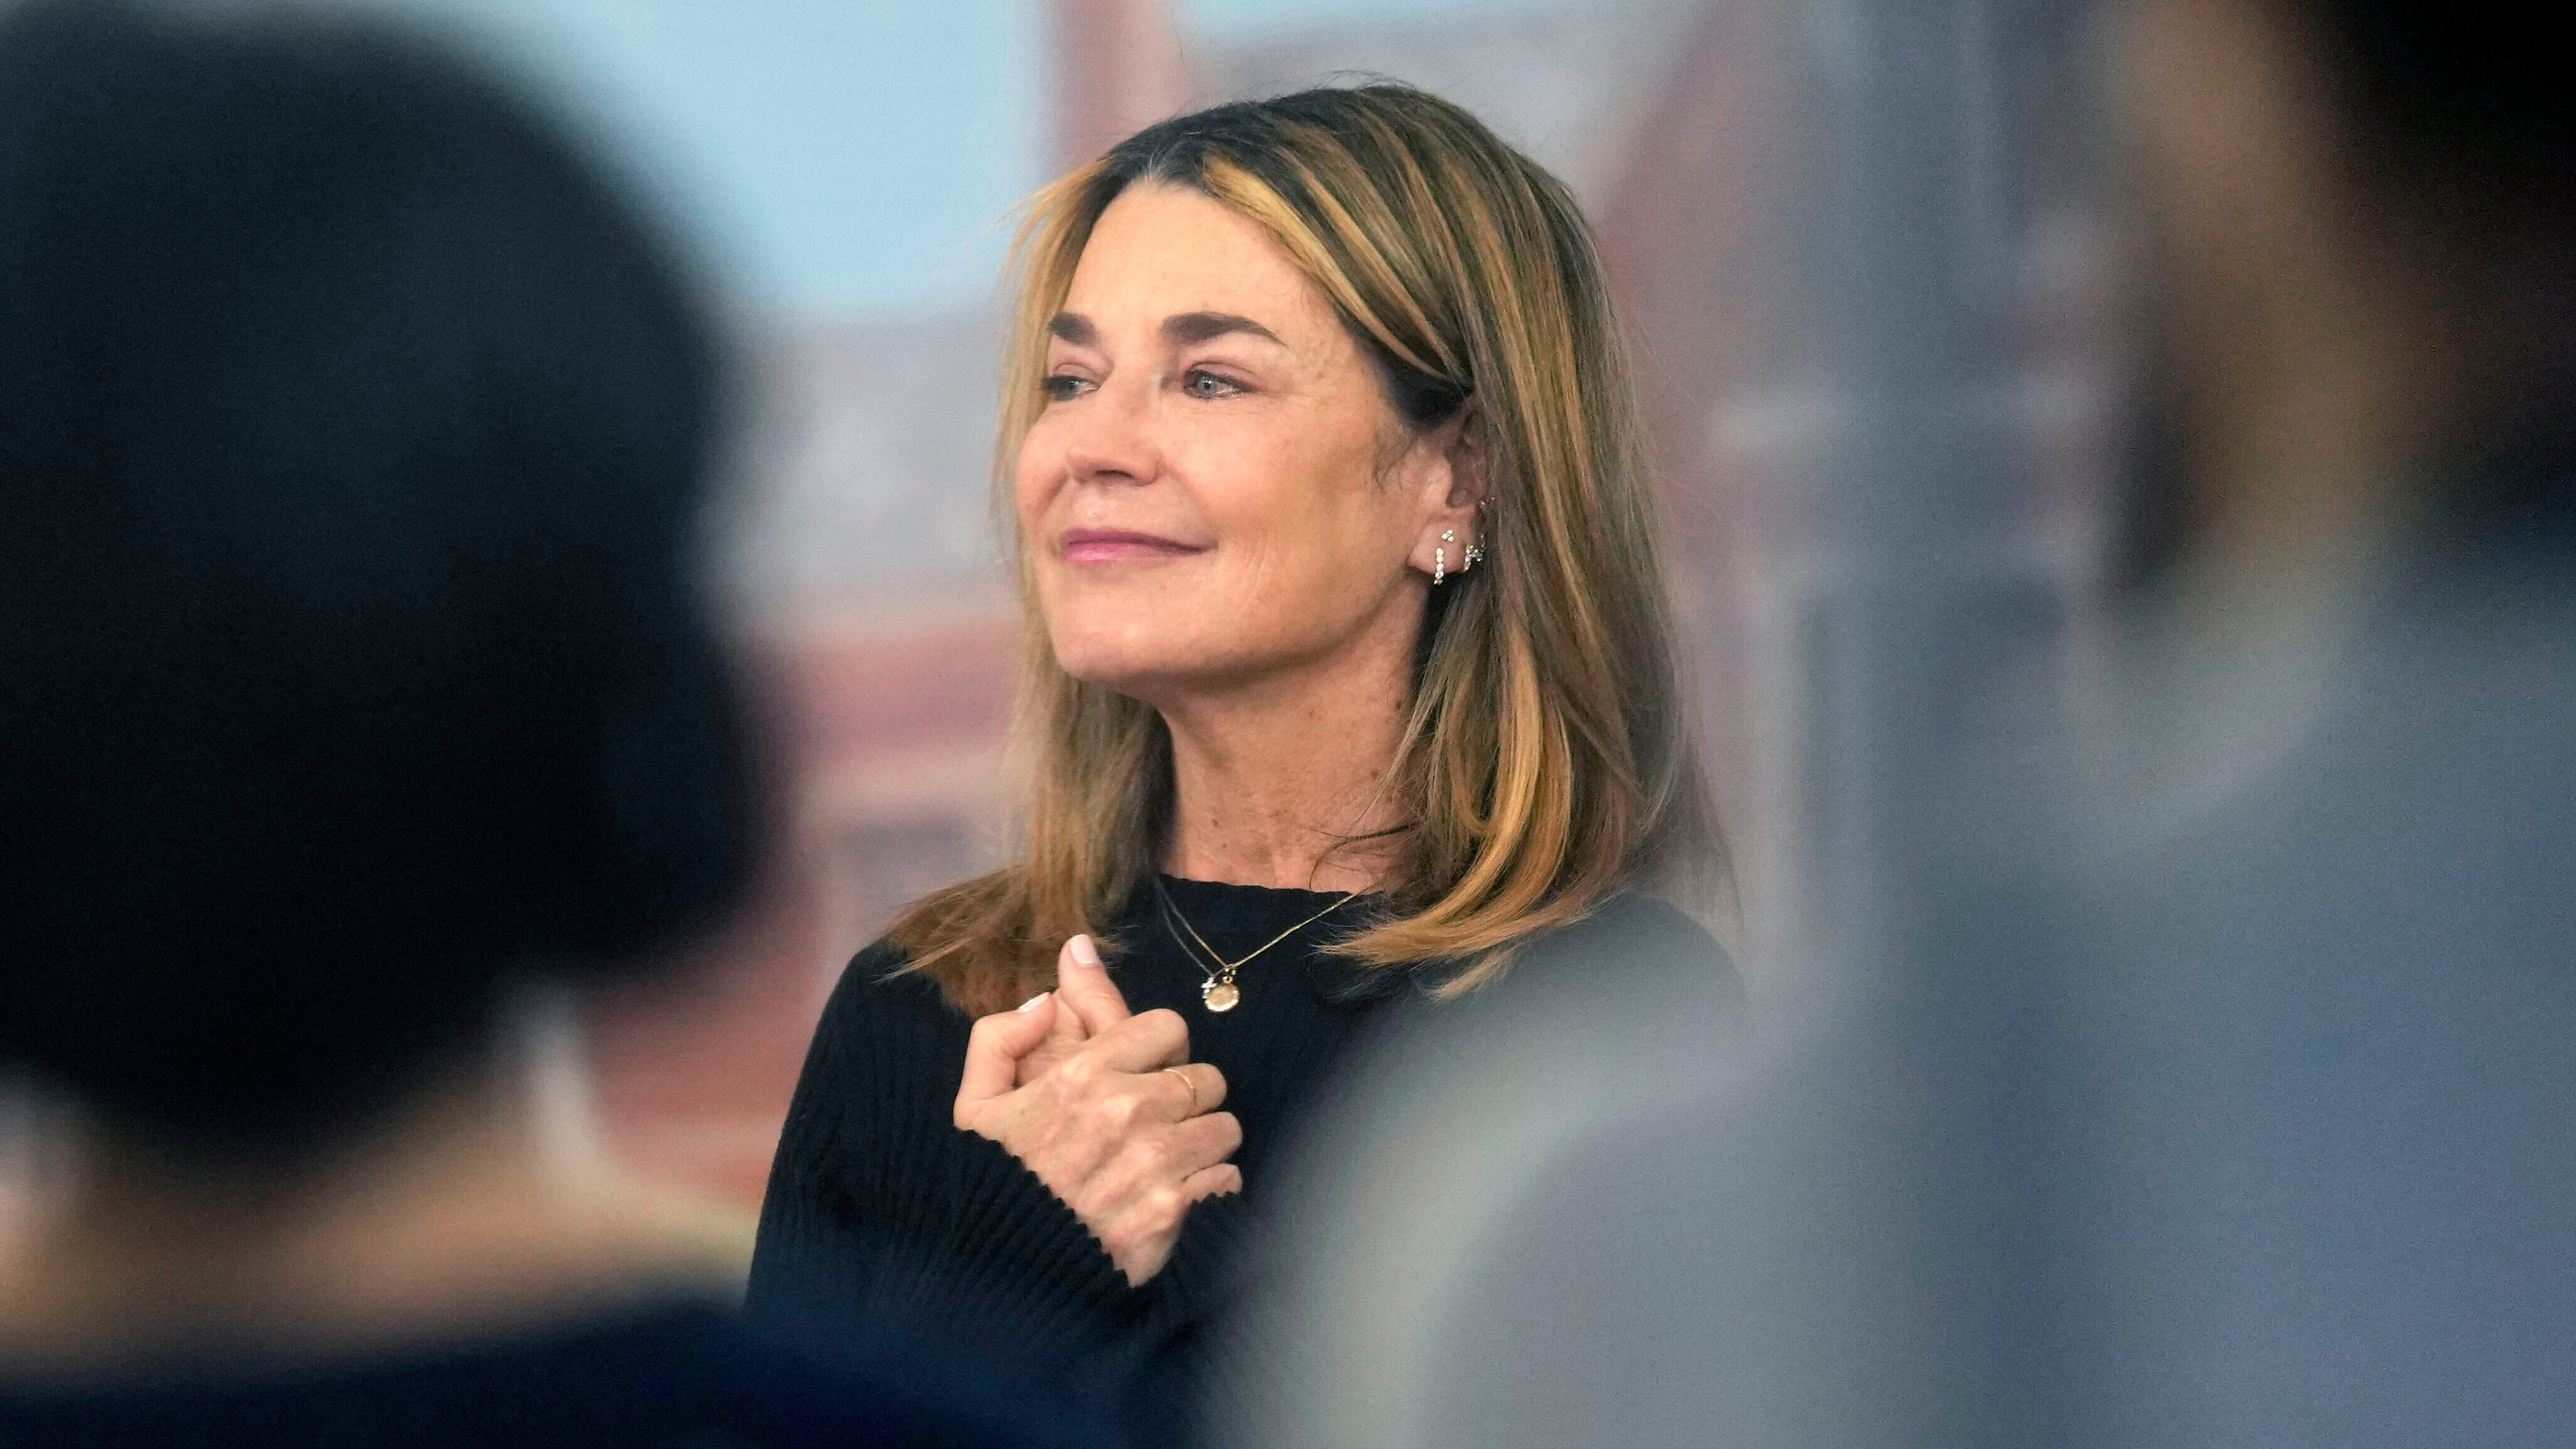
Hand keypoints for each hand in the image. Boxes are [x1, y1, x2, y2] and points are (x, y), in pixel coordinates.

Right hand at [954, 935, 1241, 1284]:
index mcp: (1081, 1074)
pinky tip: (1180, 1193)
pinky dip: (1212, 1185)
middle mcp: (1125, 1111)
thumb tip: (1050, 992)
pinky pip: (1226, 1177)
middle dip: (1187, 1095)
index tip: (1145, 1072)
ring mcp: (1154, 1162)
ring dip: (1204, 1140)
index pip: (1168, 1026)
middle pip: (1206, 1076)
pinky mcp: (1173, 1211)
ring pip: (1224, 1126)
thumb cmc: (992, 1184)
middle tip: (1159, 1119)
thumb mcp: (974, 1105)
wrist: (1000, 1275)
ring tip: (1172, 1158)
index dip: (1160, 1048)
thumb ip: (1002, 1036)